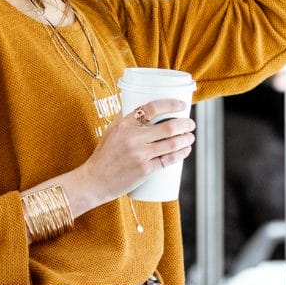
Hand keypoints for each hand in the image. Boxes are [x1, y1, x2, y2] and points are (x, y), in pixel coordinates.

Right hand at [70, 98, 195, 213]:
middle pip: (168, 126)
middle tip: (191, 124)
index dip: (170, 104)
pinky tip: (186, 150)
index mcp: (124, 124)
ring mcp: (139, 154)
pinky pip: (168, 160)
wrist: (95, 180)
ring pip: (172, 143)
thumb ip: (126, 120)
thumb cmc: (104, 155)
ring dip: (187, 139)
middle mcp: (132, 137)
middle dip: (185, 124)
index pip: (152, 107)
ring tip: (191, 137)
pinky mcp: (145, 170)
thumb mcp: (111, 131)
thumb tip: (142, 108)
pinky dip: (181, 154)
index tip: (182, 105)